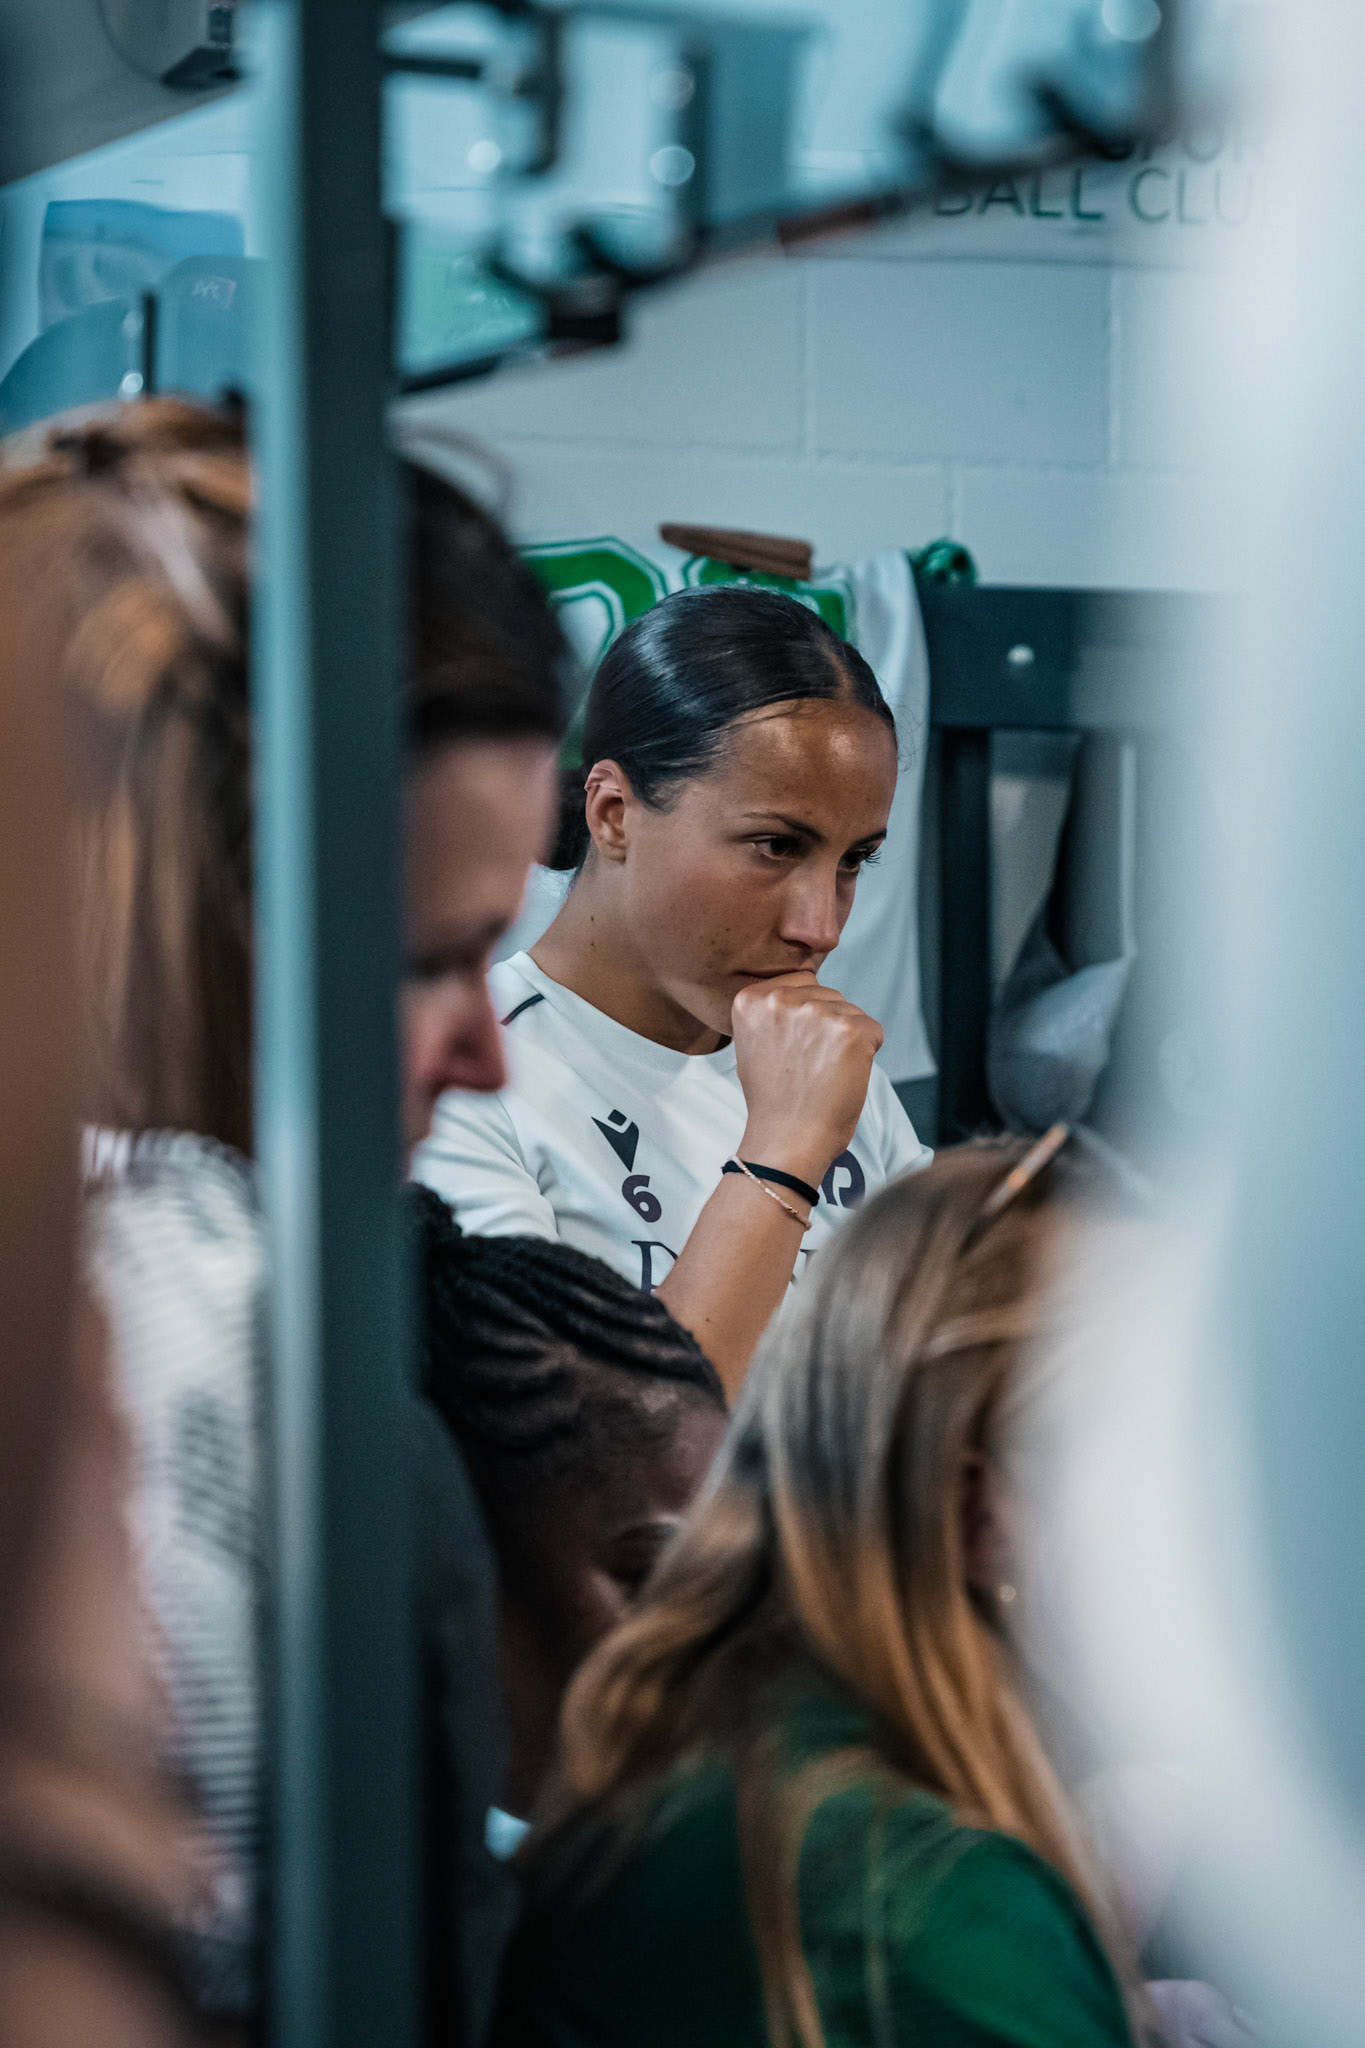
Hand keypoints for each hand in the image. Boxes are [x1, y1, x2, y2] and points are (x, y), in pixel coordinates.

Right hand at [730, 970, 882, 1186]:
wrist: (787, 1141)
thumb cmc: (774, 1100)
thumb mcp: (753, 1044)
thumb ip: (772, 1013)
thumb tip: (806, 994)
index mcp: (750, 999)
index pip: (799, 983)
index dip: (803, 1018)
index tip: (791, 1050)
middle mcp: (780, 999)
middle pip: (827, 995)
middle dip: (826, 1026)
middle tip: (808, 1066)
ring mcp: (816, 1013)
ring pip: (850, 1011)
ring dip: (846, 1040)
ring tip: (822, 1073)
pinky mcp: (850, 1030)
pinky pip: (873, 1030)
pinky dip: (867, 1053)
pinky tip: (843, 1076)